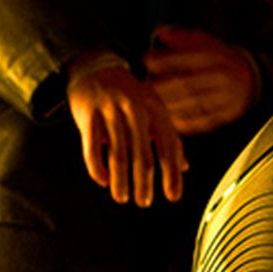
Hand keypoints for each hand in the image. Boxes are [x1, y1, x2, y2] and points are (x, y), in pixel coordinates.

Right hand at [67, 54, 185, 206]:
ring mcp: (111, 110)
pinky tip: (102, 182)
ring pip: (117, 155)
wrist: (95, 68)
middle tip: (144, 203)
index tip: (173, 198)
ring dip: (120, 181)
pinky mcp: (88, 113)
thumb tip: (185, 168)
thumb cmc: (131, 97)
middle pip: (143, 156)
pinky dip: (97, 167)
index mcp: (157, 111)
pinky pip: (92, 147)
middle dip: (144, 184)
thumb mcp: (154, 112)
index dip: (172, 175)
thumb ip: (168, 138)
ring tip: (122, 198)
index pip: (169, 148)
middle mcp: (136, 109)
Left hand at [144, 26, 259, 135]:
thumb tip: (160, 33)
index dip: (165, 60)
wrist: (250, 76)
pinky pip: (207, 121)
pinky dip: (188, 123)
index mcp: (216, 56)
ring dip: (172, 107)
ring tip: (154, 106)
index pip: (187, 58)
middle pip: (188, 84)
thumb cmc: (219, 58)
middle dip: (163, 88)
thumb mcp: (205, 41)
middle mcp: (222, 77)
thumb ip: (182, 37)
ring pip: (195, 104)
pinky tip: (172, 122)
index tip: (147, 61)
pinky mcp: (229, 113)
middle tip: (145, 89)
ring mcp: (227, 97)